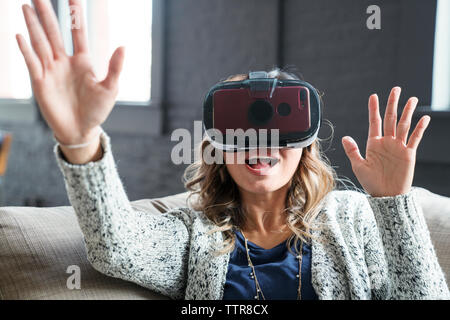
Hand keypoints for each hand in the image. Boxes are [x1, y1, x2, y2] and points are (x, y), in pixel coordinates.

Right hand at [16, 0, 124, 144]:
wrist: (81, 130)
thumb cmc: (97, 110)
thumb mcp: (110, 89)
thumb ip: (114, 68)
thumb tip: (123, 46)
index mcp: (83, 61)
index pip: (77, 33)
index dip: (75, 15)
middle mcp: (64, 62)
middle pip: (54, 32)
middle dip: (47, 14)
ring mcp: (51, 70)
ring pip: (40, 43)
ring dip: (34, 25)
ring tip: (27, 6)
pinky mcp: (40, 82)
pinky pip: (32, 62)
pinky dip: (26, 50)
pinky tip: (20, 35)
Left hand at [341, 87, 429, 196]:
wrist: (386, 196)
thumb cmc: (371, 182)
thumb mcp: (359, 166)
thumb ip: (353, 151)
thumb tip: (345, 137)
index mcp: (373, 143)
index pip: (374, 122)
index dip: (374, 109)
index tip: (373, 96)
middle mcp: (386, 142)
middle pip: (390, 119)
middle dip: (392, 104)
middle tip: (396, 89)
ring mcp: (398, 147)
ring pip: (403, 125)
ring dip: (407, 112)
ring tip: (412, 98)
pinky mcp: (409, 154)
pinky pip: (415, 138)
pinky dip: (420, 128)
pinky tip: (424, 118)